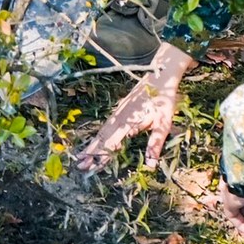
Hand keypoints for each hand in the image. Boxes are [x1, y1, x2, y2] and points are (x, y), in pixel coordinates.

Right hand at [77, 44, 192, 170]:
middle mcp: (119, 117)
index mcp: (128, 122)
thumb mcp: (164, 123)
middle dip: (91, 153)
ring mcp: (118, 113)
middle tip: (80, 166)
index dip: (101, 156)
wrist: (160, 77)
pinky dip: (98, 136)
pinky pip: (106, 126)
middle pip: (102, 137)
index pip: (111, 143)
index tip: (91, 167)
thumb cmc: (163, 100)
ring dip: (92, 145)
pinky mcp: (120, 110)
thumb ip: (155, 144)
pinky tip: (95, 141)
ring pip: (102, 131)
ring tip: (80, 157)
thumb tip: (150, 165)